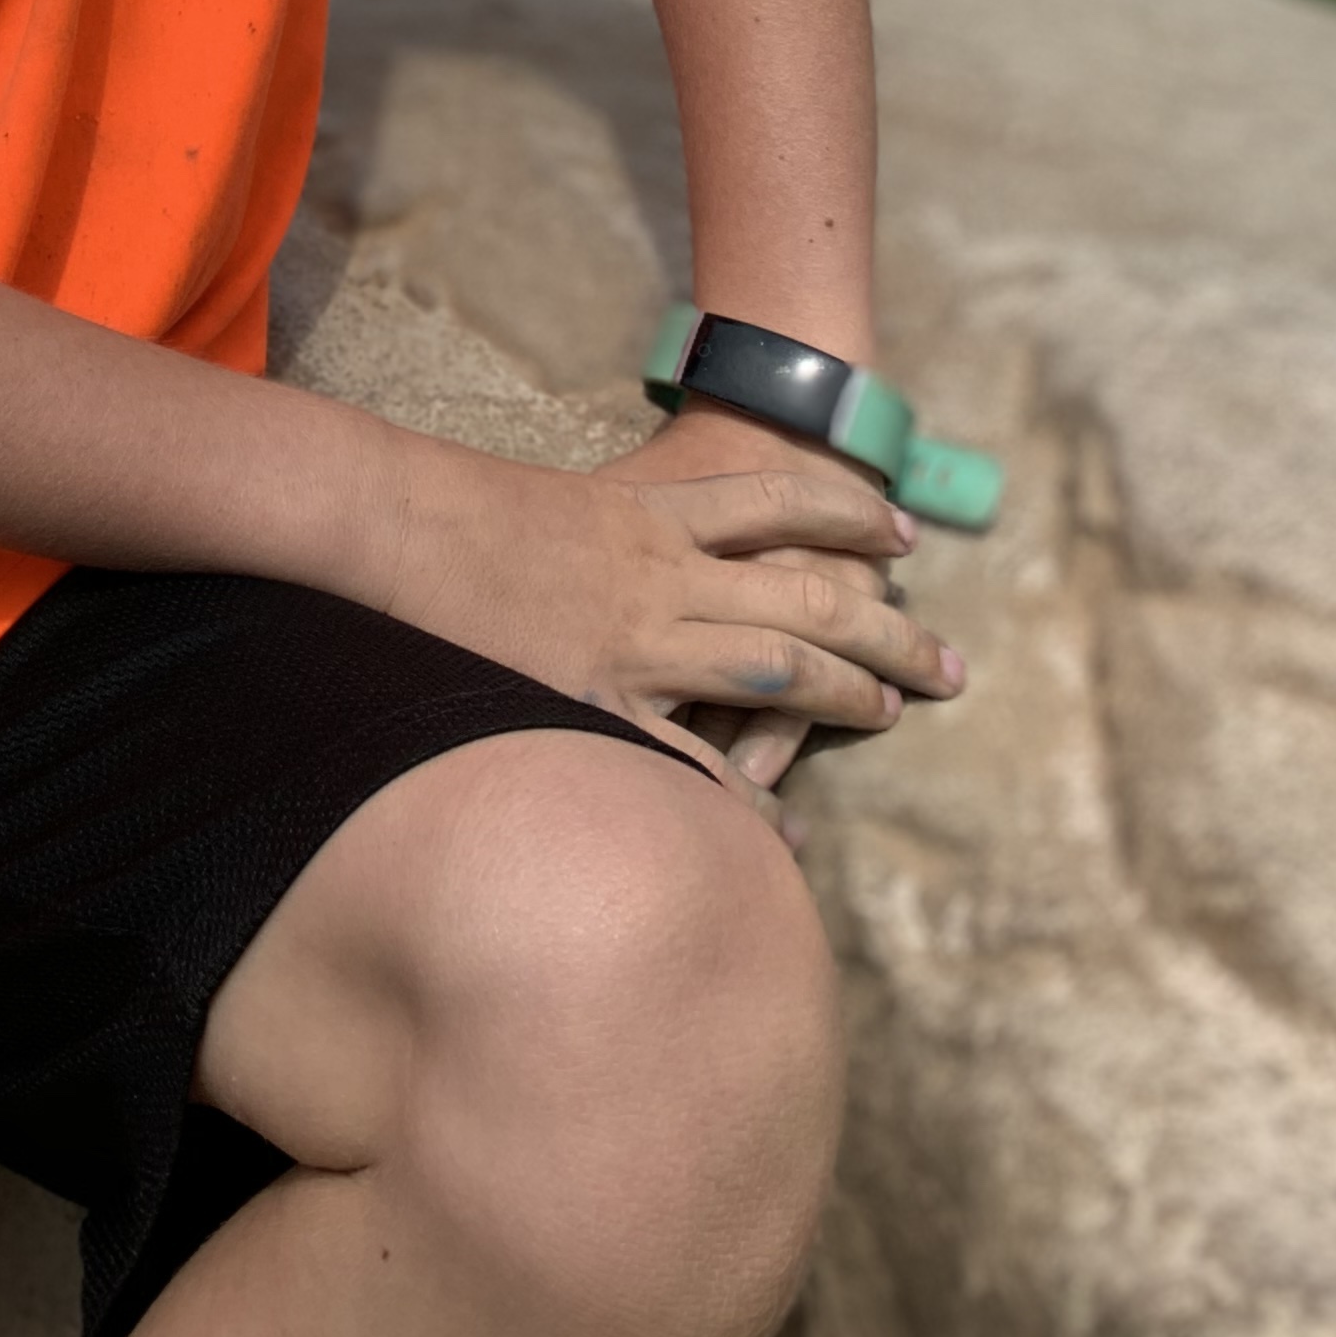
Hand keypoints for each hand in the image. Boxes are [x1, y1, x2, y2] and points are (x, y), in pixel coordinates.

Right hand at [369, 429, 963, 823]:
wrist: (385, 517)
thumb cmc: (445, 504)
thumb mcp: (548, 503)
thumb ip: (605, 533)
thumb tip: (628, 555)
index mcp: (648, 514)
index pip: (776, 502)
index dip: (845, 516)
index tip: (899, 538)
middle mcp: (661, 571)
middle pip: (806, 594)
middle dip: (887, 630)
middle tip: (949, 665)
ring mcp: (635, 637)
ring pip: (776, 664)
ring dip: (848, 691)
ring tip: (896, 713)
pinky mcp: (597, 698)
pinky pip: (692, 761)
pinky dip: (746, 802)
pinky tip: (785, 834)